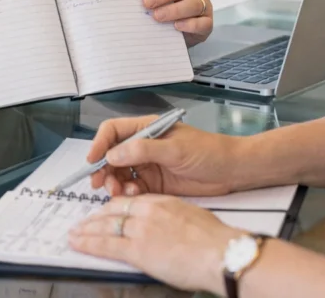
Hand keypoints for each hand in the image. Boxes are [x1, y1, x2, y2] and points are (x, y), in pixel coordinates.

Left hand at [70, 194, 242, 293]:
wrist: (220, 252)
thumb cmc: (214, 239)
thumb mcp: (191, 217)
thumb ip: (173, 217)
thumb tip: (168, 226)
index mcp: (161, 202)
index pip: (129, 200)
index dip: (113, 206)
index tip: (106, 211)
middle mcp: (147, 212)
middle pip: (113, 210)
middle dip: (95, 217)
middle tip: (83, 222)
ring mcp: (140, 229)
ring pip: (105, 226)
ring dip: (86, 230)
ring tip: (74, 233)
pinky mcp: (137, 249)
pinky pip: (106, 244)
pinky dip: (88, 243)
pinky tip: (77, 243)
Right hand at [88, 115, 238, 196]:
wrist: (231, 171)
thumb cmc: (209, 151)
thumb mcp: (175, 148)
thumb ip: (143, 150)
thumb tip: (114, 153)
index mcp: (148, 128)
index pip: (114, 131)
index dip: (100, 143)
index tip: (93, 160)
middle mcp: (144, 146)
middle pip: (112, 155)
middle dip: (103, 169)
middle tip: (101, 183)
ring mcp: (149, 165)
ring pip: (119, 174)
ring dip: (115, 183)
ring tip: (119, 191)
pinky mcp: (154, 183)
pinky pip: (132, 188)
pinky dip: (128, 193)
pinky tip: (134, 195)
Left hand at [139, 0, 212, 45]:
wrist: (181, 32)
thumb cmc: (168, 7)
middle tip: (147, 3)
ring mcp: (205, 4)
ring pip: (193, 4)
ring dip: (174, 10)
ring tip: (157, 16)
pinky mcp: (208, 23)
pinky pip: (201, 23)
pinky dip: (189, 24)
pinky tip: (176, 26)